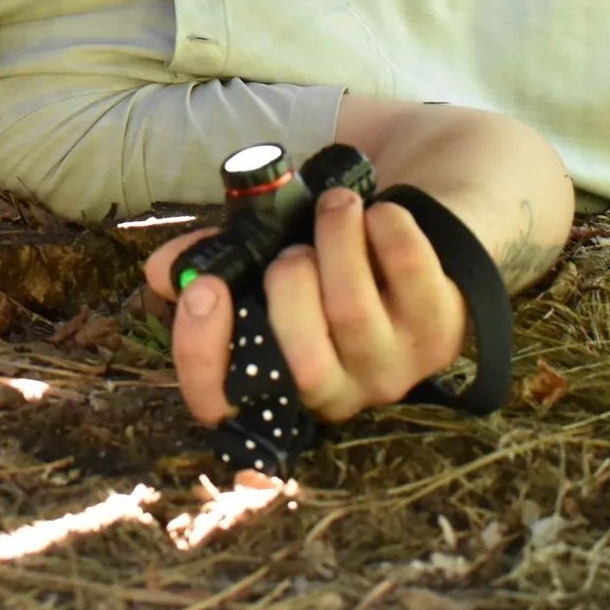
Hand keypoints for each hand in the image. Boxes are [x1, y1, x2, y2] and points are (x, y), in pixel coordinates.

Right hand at [144, 186, 468, 425]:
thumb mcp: (272, 252)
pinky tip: (384, 213)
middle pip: (305, 368)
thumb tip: (162, 272)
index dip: (203, 357)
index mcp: (285, 377)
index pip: (225, 404)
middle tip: (292, 247)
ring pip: (355, 316)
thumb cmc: (337, 248)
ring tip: (336, 205)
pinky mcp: (447, 327)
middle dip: (288, 290)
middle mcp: (343, 389)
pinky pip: (412, 276)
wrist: (430, 221)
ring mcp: (399, 364)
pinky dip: (389, 231)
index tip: (202, 290)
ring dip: (336, 244)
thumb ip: (220, 260)